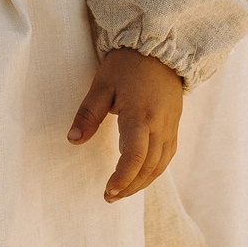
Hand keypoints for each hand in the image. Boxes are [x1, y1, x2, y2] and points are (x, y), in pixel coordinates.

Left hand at [68, 48, 183, 202]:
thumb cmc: (127, 65)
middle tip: (108, 197)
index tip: (107, 190)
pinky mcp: (174, 126)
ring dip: (141, 183)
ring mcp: (170, 127)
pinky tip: (139, 177)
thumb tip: (73, 140)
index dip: (122, 177)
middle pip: (148, 167)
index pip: (135, 156)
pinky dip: (153, 171)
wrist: (160, 50)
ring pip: (160, 165)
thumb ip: (88, 114)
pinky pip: (167, 157)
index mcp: (140, 115)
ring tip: (121, 192)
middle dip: (129, 186)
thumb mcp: (102, 85)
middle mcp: (160, 125)